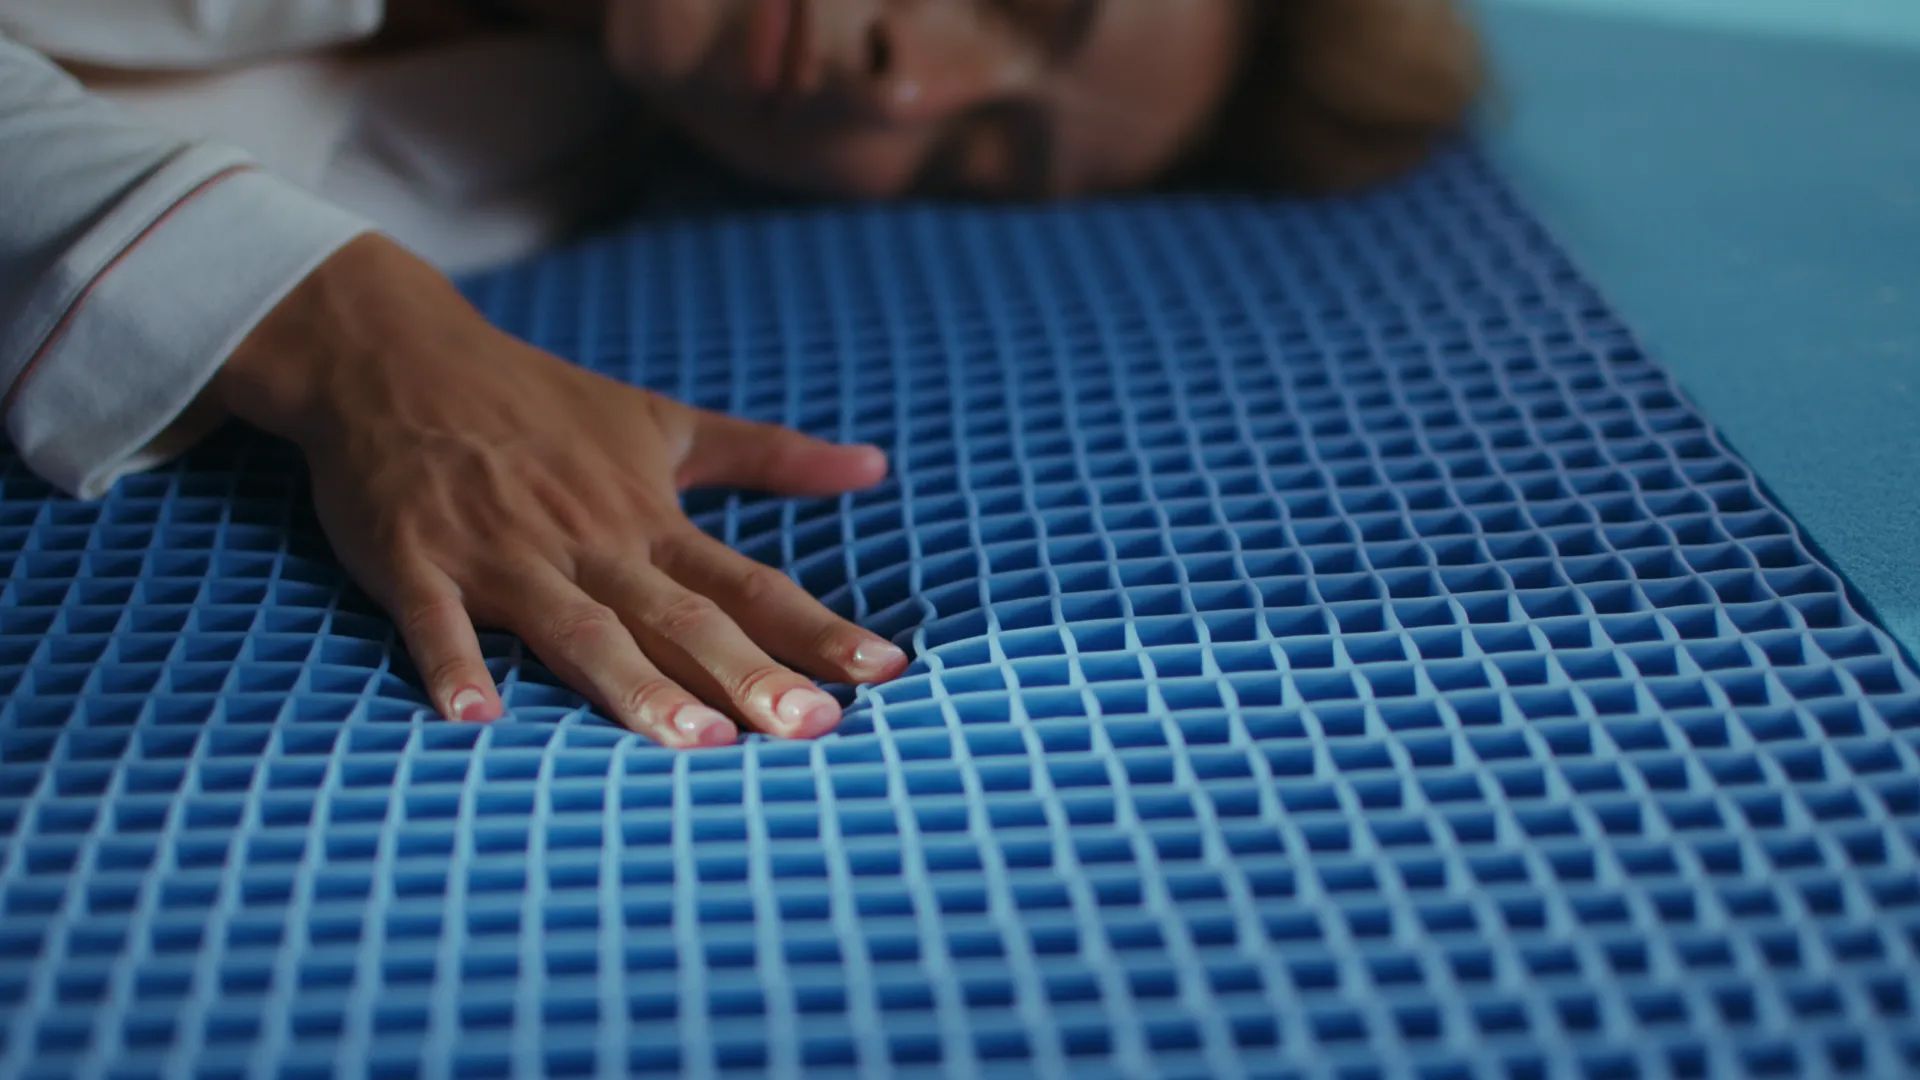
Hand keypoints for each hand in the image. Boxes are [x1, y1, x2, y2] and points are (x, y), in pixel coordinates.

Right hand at [213, 235, 907, 746]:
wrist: (394, 352)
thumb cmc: (538, 400)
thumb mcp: (662, 421)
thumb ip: (767, 455)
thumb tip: (874, 466)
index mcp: (648, 520)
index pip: (748, 585)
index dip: (815, 629)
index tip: (883, 673)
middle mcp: (589, 542)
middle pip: (680, 619)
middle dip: (748, 675)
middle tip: (813, 728)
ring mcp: (503, 553)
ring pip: (579, 629)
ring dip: (633, 685)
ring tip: (693, 742)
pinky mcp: (416, 559)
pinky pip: (437, 620)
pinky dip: (455, 665)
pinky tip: (478, 721)